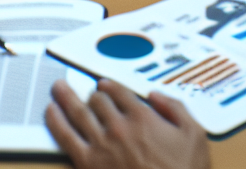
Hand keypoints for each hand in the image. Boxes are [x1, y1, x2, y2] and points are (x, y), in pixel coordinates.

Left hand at [46, 79, 209, 168]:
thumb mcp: (194, 135)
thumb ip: (176, 108)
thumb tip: (158, 96)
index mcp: (142, 117)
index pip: (119, 91)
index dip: (110, 85)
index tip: (105, 84)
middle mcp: (118, 126)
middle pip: (97, 99)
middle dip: (91, 94)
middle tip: (84, 90)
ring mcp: (100, 145)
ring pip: (77, 112)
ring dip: (66, 96)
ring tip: (58, 87)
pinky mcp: (87, 164)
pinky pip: (65, 136)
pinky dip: (55, 121)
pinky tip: (51, 112)